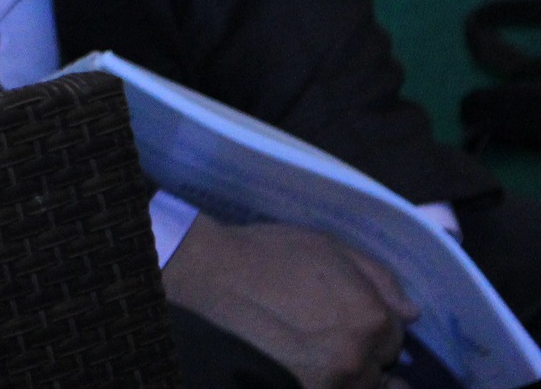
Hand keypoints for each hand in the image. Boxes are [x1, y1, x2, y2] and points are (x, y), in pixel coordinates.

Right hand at [162, 217, 415, 388]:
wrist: (210, 276)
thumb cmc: (267, 255)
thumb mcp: (328, 247)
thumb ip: (378, 278)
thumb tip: (411, 313)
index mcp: (372, 317)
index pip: (395, 335)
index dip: (373, 323)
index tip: (347, 316)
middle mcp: (360, 355)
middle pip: (380, 366)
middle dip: (362, 350)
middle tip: (328, 335)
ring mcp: (333, 380)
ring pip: (359, 385)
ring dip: (346, 371)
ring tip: (316, 353)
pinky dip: (328, 381)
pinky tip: (309, 367)